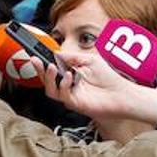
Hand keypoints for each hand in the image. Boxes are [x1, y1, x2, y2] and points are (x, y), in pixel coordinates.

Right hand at [38, 57, 156, 124]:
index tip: (35, 55)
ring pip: (50, 89)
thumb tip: (55, 53)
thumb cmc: (108, 78)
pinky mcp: (74, 103)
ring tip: (52, 68)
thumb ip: (71, 57)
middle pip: (47, 80)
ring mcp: (70, 95)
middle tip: (36, 60)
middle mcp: (68, 85)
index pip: (52, 69)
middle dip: (39, 70)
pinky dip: (63, 84)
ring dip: (49, 77)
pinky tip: (70, 76)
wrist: (121, 94)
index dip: (42, 63)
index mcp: (70, 74)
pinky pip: (62, 95)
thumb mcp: (89, 60)